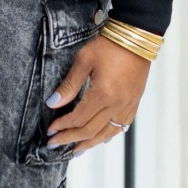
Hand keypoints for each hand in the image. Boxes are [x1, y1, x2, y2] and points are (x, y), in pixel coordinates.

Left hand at [45, 35, 150, 155]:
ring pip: (107, 133)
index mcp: (103, 94)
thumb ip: (69, 85)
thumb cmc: (110, 45)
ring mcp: (128, 105)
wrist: (136, 37)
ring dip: (90, 143)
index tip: (51, 131)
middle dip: (70, 138)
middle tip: (55, 144)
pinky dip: (110, 135)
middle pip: (90, 130)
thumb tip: (53, 103)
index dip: (63, 126)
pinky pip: (122, 125)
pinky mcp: (134, 102)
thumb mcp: (83, 60)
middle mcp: (117, 104)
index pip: (78, 118)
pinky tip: (102, 139)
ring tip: (76, 150)